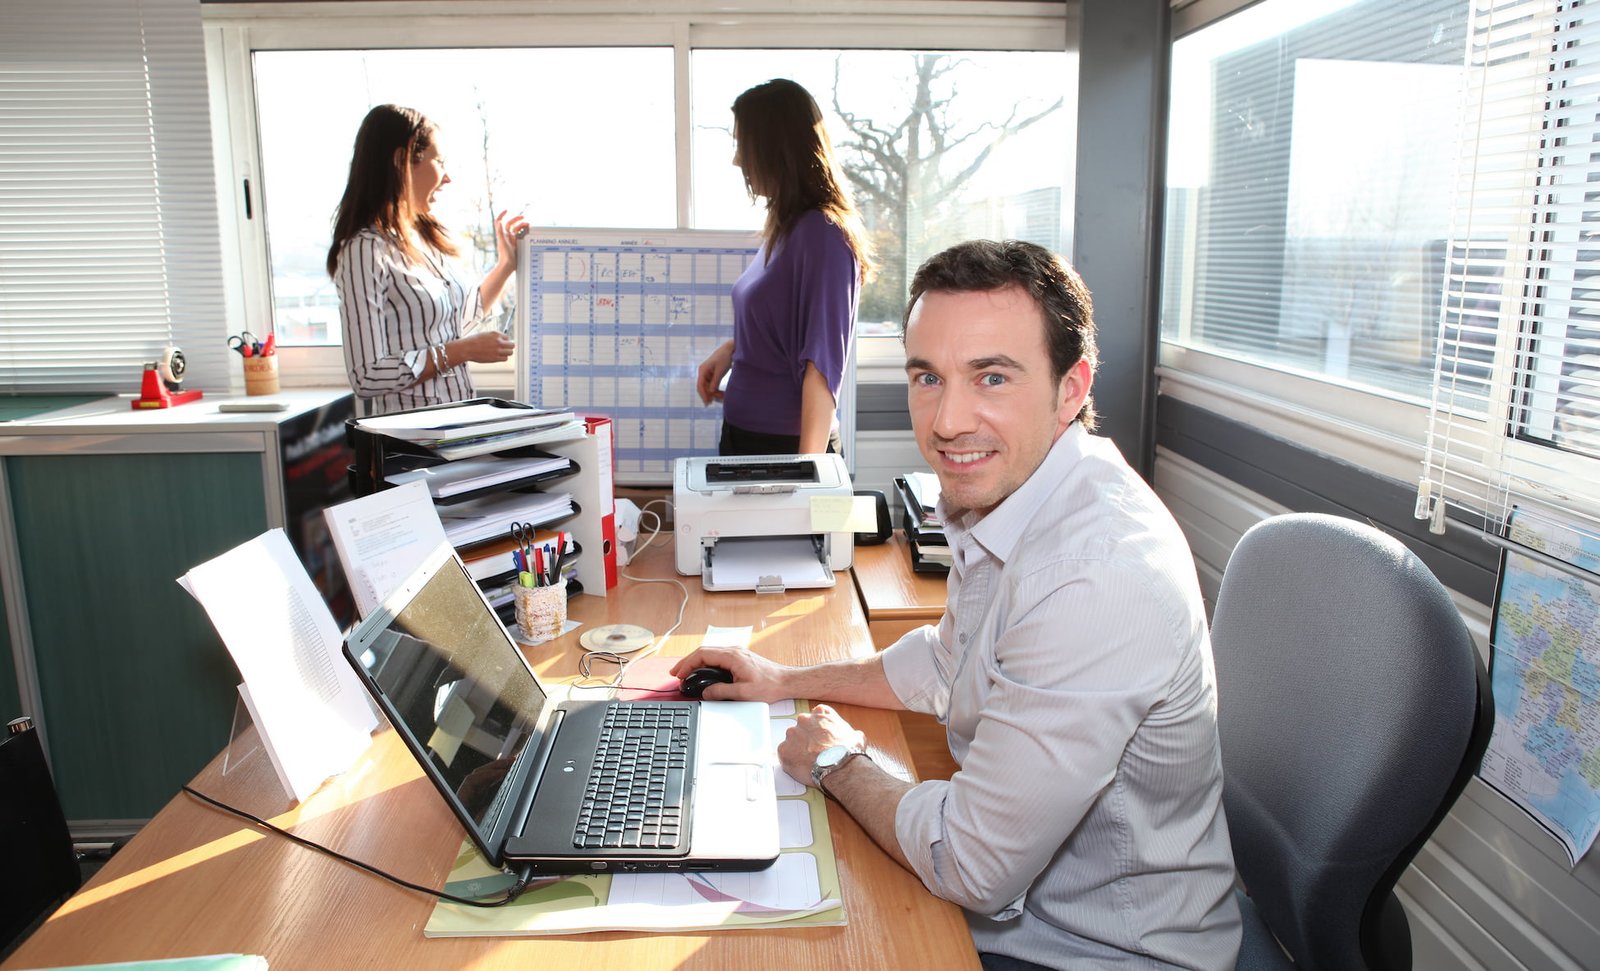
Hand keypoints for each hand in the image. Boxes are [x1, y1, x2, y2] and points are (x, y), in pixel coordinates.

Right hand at [450, 330, 514, 364]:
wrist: (466, 349)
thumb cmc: (473, 341)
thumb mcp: (485, 334)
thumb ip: (494, 337)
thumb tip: (501, 340)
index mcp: (495, 334)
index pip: (507, 337)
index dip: (504, 340)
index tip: (501, 343)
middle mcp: (498, 341)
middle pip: (512, 345)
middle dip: (509, 346)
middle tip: (505, 348)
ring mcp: (498, 350)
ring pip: (510, 352)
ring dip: (507, 353)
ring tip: (501, 353)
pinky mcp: (495, 358)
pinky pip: (505, 359)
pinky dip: (503, 358)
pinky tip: (497, 356)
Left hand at [492, 209, 527, 266]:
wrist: (508, 266)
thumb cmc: (504, 255)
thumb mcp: (502, 242)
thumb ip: (500, 231)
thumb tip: (499, 221)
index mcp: (502, 234)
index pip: (499, 221)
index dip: (502, 215)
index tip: (508, 210)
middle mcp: (506, 236)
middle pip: (510, 224)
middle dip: (516, 219)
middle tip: (524, 217)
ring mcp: (511, 240)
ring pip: (517, 230)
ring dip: (522, 226)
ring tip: (528, 225)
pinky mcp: (516, 245)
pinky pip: (520, 236)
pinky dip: (524, 232)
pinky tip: (528, 232)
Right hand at [668, 646, 787, 701]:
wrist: (786, 681)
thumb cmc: (769, 686)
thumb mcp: (743, 693)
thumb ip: (721, 692)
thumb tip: (705, 693)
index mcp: (733, 656)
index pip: (702, 654)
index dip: (687, 663)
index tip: (679, 674)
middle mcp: (734, 651)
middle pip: (703, 651)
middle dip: (687, 662)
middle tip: (676, 674)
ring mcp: (737, 653)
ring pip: (710, 653)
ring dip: (696, 662)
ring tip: (685, 673)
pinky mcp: (739, 658)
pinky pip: (717, 657)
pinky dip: (705, 663)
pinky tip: (702, 672)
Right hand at [696, 339, 734, 404]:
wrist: (730, 349)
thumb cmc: (724, 358)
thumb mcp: (720, 371)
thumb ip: (715, 382)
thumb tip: (710, 392)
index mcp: (703, 370)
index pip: (700, 385)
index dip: (703, 394)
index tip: (708, 402)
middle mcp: (704, 372)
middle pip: (704, 387)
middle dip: (710, 394)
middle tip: (719, 400)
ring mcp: (708, 373)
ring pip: (709, 386)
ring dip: (714, 392)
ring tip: (723, 396)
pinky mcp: (713, 373)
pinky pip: (713, 384)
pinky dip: (716, 388)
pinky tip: (722, 393)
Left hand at [778, 704, 864, 788]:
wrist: (840, 767)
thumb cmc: (848, 752)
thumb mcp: (856, 736)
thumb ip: (849, 732)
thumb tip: (854, 737)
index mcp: (821, 713)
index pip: (815, 716)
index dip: (817, 729)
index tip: (819, 737)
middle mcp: (804, 720)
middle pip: (801, 728)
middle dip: (805, 739)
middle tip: (813, 752)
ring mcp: (792, 734)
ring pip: (791, 741)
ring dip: (797, 749)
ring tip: (808, 762)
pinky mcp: (784, 750)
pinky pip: (783, 754)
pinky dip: (789, 761)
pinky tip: (801, 767)